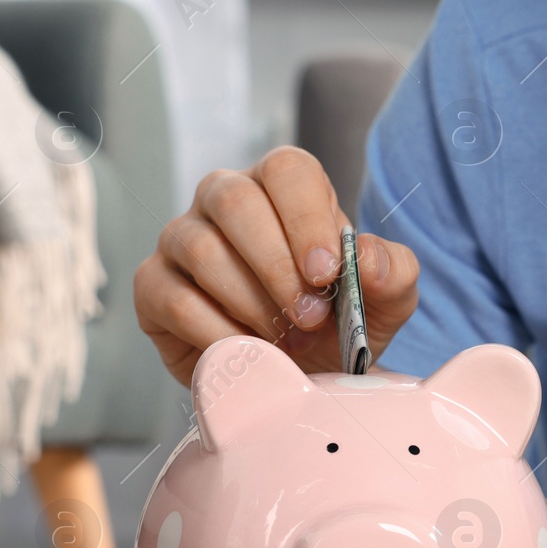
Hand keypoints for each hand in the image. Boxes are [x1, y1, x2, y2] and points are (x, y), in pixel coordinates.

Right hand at [134, 147, 418, 382]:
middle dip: (277, 267)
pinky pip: (175, 300)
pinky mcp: (153, 287)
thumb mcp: (386, 301)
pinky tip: (250, 353)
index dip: (306, 219)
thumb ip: (393, 272)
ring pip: (202, 251)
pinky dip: (219, 334)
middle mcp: (224, 199)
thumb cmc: (340, 324)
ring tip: (286, 340)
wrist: (301, 377)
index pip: (287, 170)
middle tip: (311, 318)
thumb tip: (367, 258)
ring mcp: (181, 239)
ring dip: (252, 303)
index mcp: (283, 187)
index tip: (328, 273)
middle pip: (235, 202)